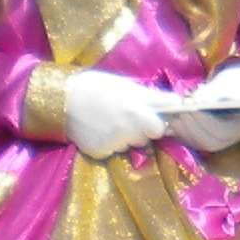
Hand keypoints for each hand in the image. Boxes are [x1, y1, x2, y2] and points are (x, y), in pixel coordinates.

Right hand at [30, 64, 174, 159]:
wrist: (61, 98)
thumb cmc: (97, 86)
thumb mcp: (127, 86)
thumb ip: (153, 98)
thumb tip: (178, 102)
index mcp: (136, 112)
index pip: (158, 128)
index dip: (155, 123)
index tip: (147, 116)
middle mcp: (127, 132)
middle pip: (144, 139)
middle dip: (138, 130)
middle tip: (122, 115)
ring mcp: (112, 145)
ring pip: (127, 146)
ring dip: (122, 137)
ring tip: (106, 120)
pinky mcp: (99, 153)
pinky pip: (111, 151)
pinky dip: (107, 143)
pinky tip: (97, 130)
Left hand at [167, 61, 239, 155]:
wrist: (226, 99)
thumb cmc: (226, 91)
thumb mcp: (224, 88)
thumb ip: (213, 94)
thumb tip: (197, 100)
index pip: (221, 131)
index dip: (205, 122)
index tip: (191, 109)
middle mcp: (228, 141)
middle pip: (207, 141)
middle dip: (192, 127)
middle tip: (180, 112)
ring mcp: (214, 144)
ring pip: (196, 143)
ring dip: (183, 130)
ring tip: (173, 115)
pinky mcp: (201, 143)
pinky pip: (189, 142)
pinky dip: (179, 132)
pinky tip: (172, 119)